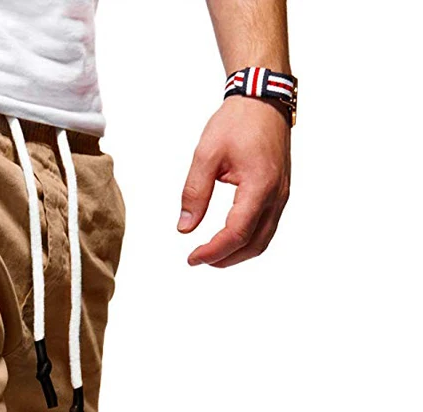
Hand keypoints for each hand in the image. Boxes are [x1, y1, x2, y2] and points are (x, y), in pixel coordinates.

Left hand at [178, 96, 290, 267]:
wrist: (263, 98)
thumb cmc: (238, 121)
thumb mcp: (206, 154)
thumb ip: (194, 193)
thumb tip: (184, 228)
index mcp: (259, 186)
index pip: (237, 233)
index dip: (213, 251)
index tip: (192, 258)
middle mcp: (276, 194)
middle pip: (253, 245)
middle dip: (225, 258)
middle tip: (199, 259)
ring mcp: (281, 194)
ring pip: (263, 240)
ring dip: (238, 253)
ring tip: (212, 253)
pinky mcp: (280, 192)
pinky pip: (267, 227)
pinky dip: (248, 240)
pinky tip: (229, 238)